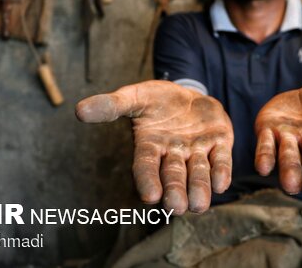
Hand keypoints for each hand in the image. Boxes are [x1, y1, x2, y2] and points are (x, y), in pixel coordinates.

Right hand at [75, 80, 233, 214]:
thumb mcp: (135, 96)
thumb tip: (79, 110)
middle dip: (175, 192)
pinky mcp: (220, 144)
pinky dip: (221, 171)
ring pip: (198, 174)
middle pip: (173, 177)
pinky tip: (221, 183)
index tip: (149, 196)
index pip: (146, 167)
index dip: (147, 181)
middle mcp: (173, 154)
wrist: (189, 95)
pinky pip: (221, 160)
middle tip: (176, 206)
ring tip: (199, 205)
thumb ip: (112, 104)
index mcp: (150, 146)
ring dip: (199, 188)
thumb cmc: (157, 100)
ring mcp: (197, 151)